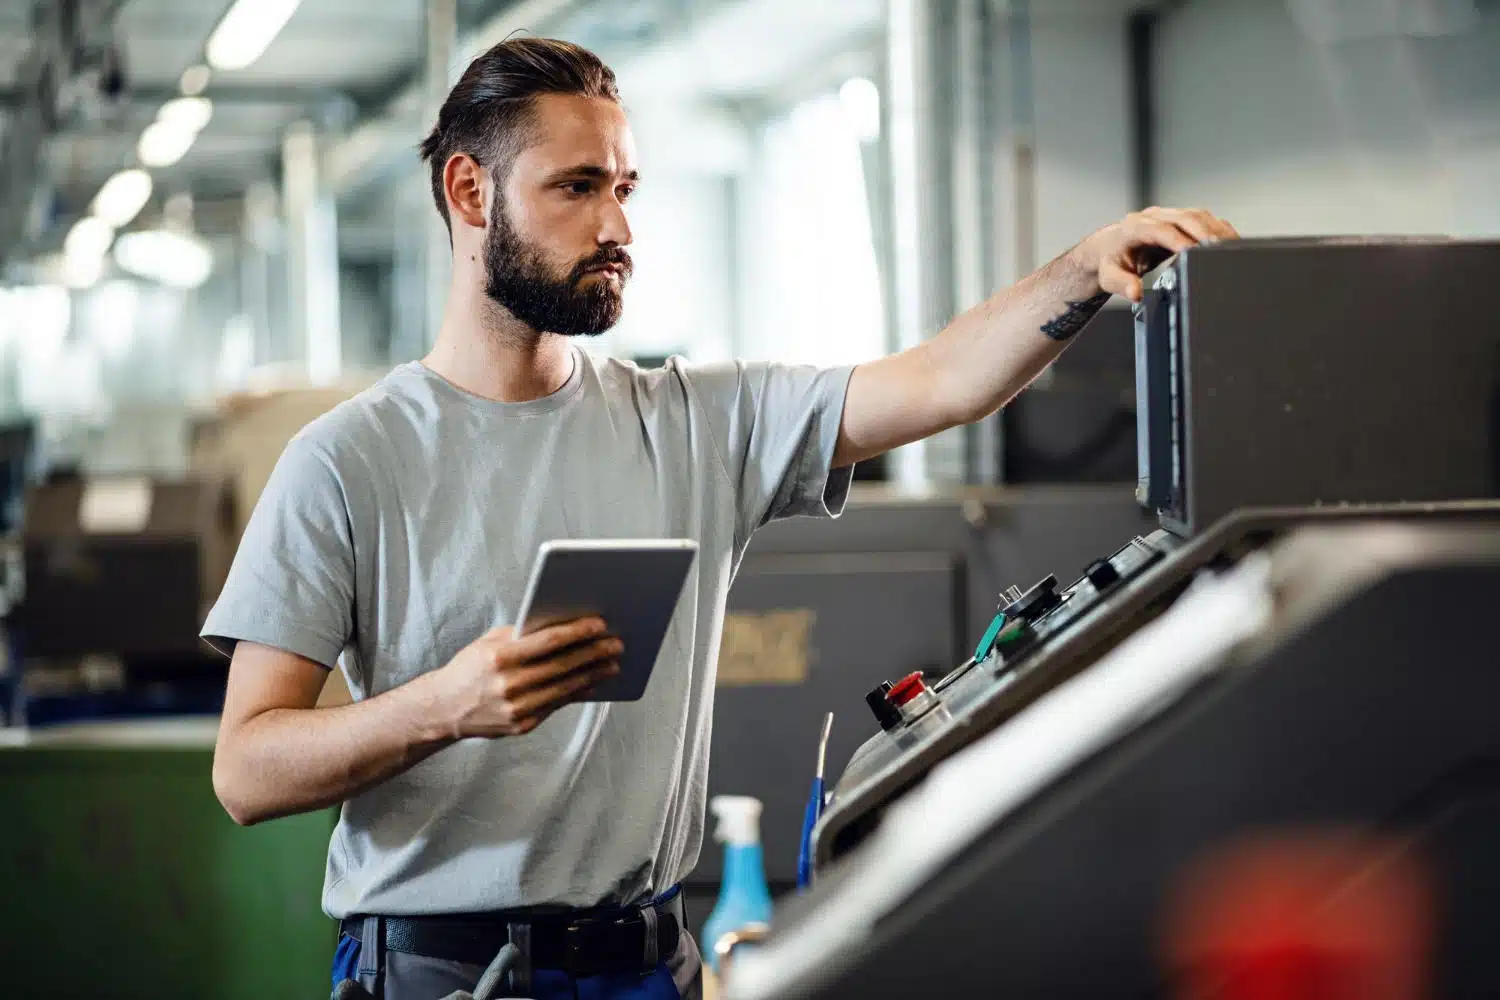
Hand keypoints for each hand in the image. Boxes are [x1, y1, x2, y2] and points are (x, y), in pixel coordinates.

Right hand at [437, 617, 621, 738]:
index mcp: (499, 657)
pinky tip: (592, 683)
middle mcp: (508, 684)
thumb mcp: (489, 643)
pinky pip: (556, 706)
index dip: (578, 632)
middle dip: (594, 653)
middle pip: (562, 665)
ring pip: (564, 688)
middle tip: (616, 644)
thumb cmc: (470, 668)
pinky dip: (577, 693)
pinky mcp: (522, 725)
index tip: (600, 625)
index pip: (548, 641)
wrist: (444, 708)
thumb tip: (563, 625)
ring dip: (593, 674)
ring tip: (612, 663)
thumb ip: (522, 635)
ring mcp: (516, 708)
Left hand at [1070, 207, 1239, 301]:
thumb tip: (1136, 293)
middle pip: (1184, 217)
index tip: (1192, 252)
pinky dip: (1217, 229)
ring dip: (1216, 229)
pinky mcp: (1179, 220)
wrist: (1108, 249)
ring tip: (1232, 246)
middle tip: (1221, 249)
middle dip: (1204, 232)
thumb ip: (1122, 284)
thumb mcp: (1110, 277)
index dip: (1178, 239)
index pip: (1160, 230)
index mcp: (1134, 228)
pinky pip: (1202, 219)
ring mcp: (1167, 216)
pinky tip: (1229, 242)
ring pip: (1197, 215)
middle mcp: (1152, 217)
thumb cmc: (1111, 262)